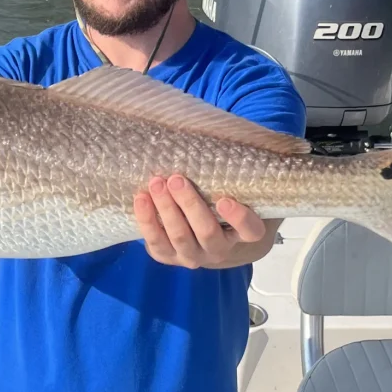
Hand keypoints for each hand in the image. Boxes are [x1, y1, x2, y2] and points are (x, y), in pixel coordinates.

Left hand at [134, 174, 268, 268]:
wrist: (194, 233)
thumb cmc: (212, 200)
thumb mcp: (224, 190)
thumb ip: (222, 175)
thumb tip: (208, 134)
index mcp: (240, 233)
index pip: (250, 230)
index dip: (239, 218)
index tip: (224, 199)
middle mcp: (218, 249)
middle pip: (207, 232)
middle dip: (189, 205)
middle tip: (176, 179)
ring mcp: (193, 256)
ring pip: (180, 237)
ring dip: (166, 209)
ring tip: (156, 184)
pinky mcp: (168, 257)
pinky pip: (156, 243)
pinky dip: (147, 220)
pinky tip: (141, 199)